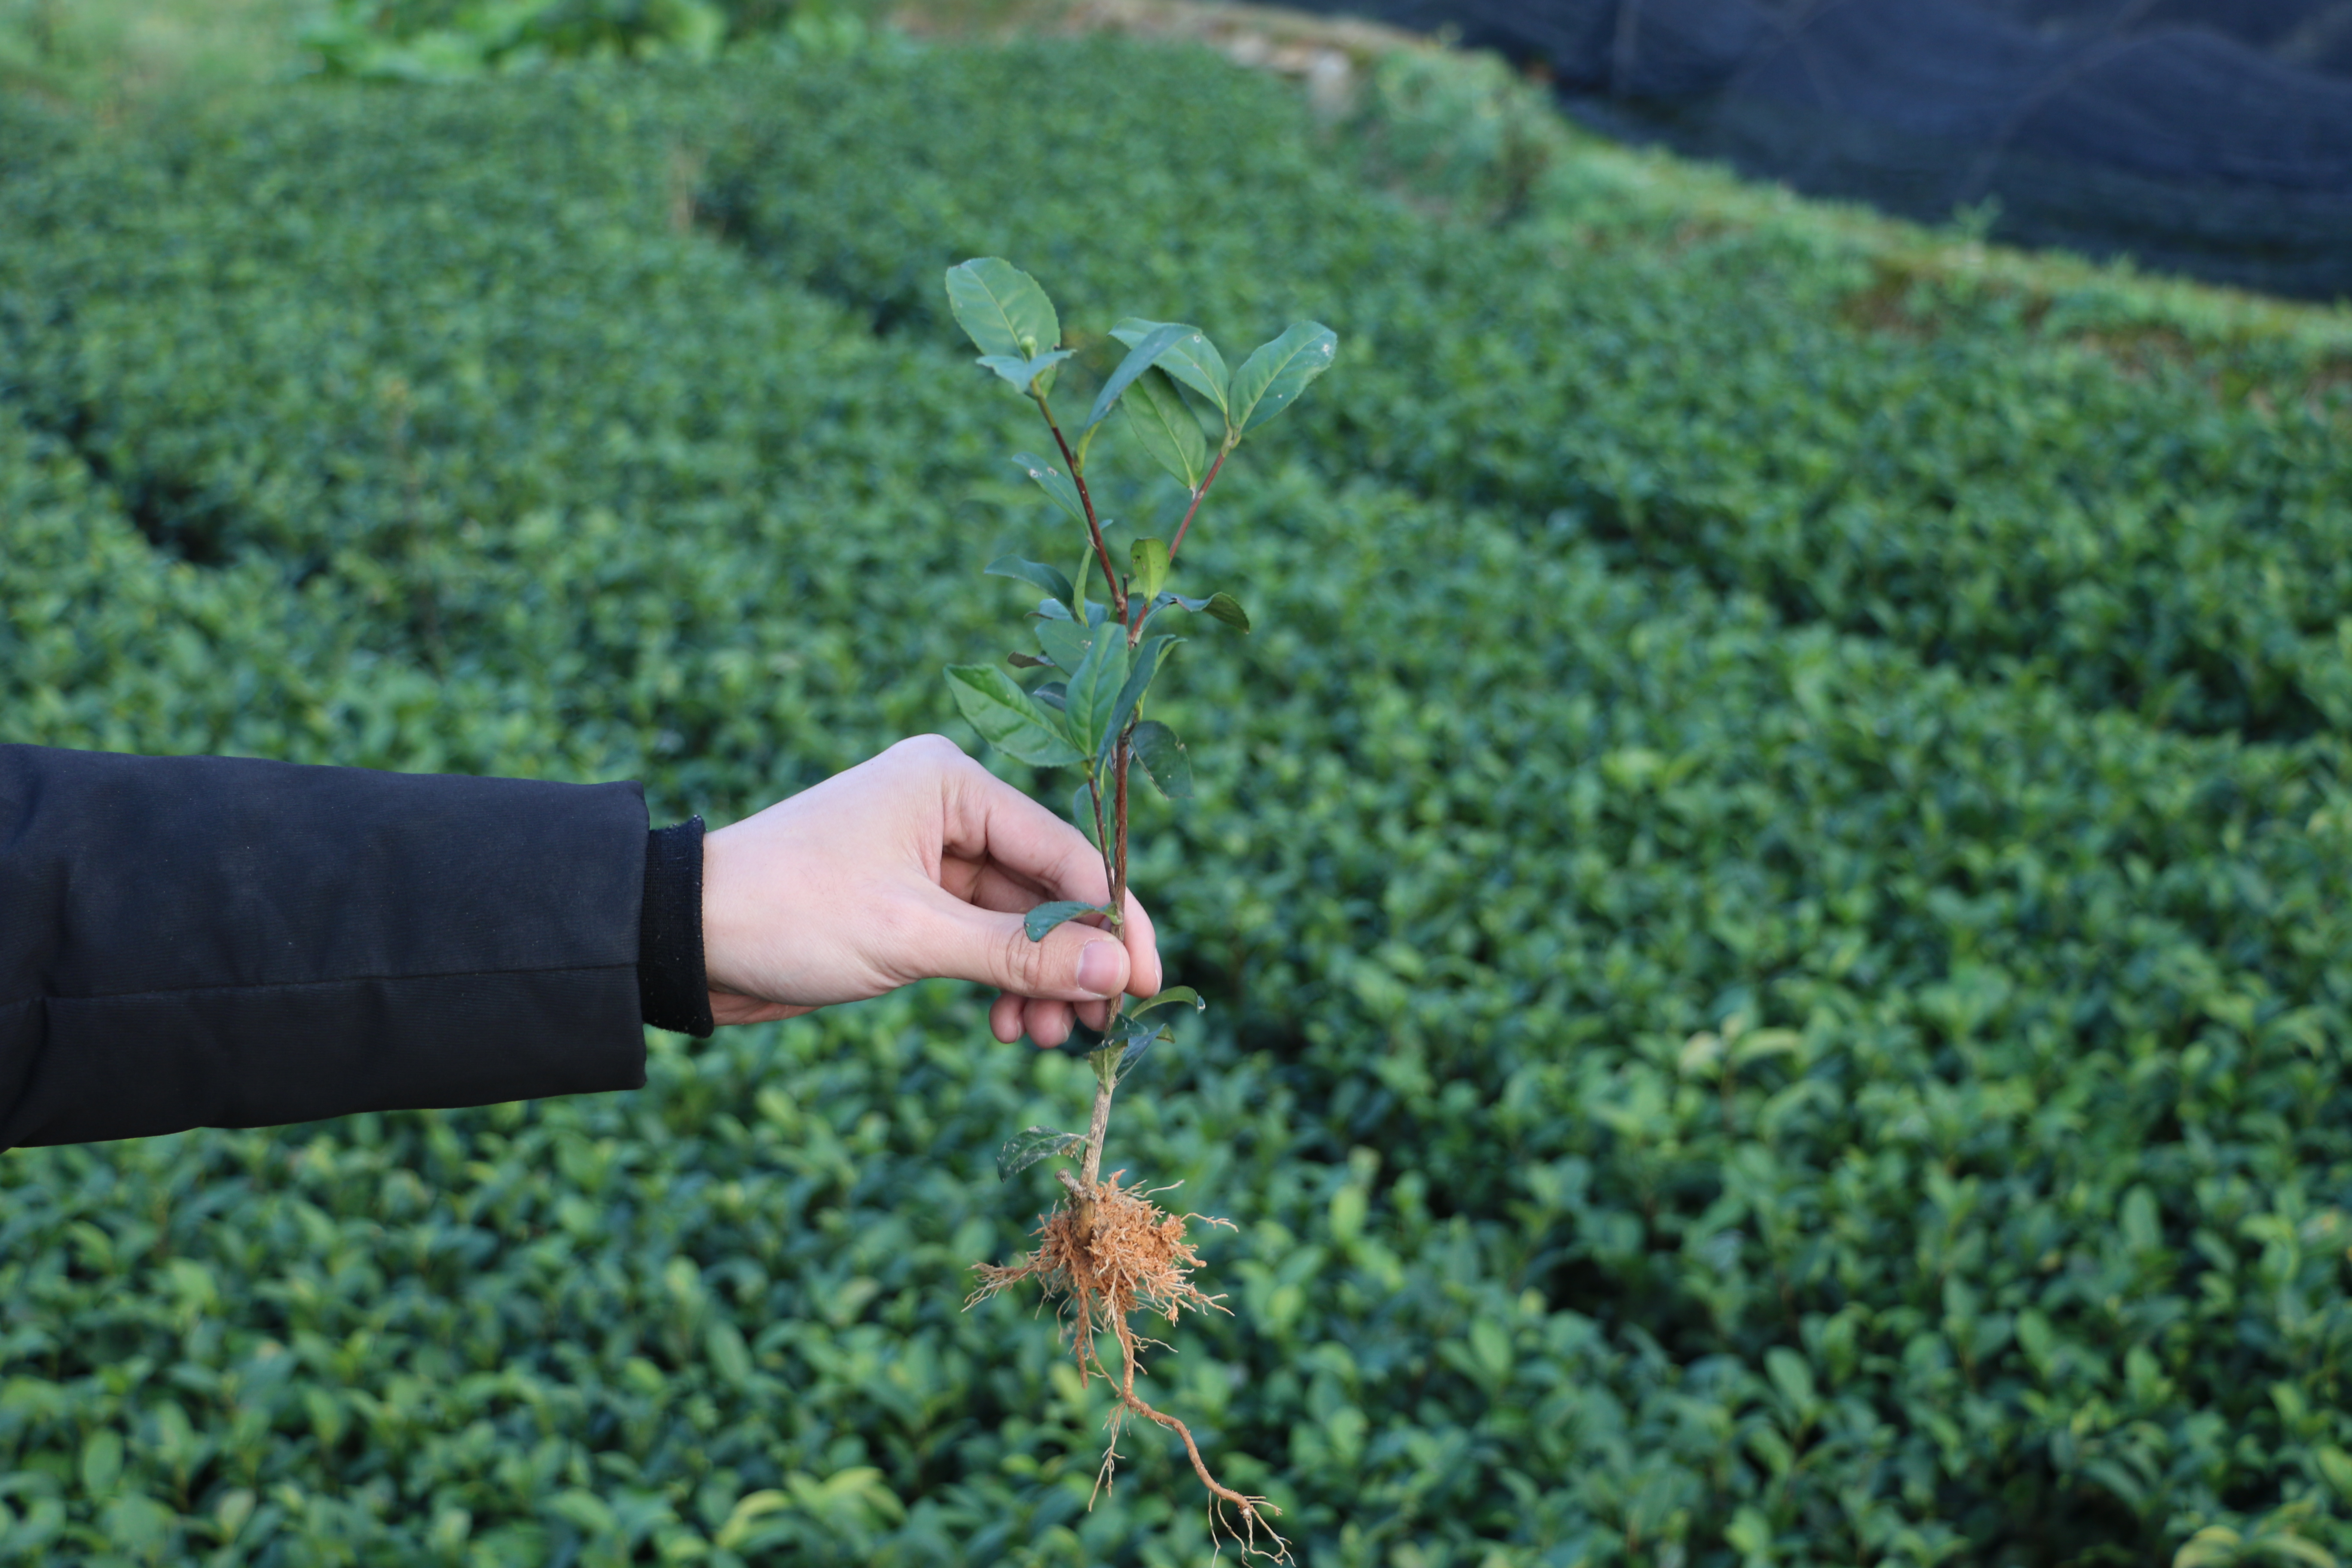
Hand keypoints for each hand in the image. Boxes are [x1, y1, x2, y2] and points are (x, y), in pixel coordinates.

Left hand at [698, 734, 1161, 1045]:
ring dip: (1039, 983)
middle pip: (1048, 890)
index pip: (1065, 852)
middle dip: (1074, 961)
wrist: (682, 937)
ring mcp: (929, 854)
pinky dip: (1000, 983)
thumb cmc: (790, 913)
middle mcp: (947, 807)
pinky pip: (982, 940)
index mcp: (951, 783)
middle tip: (1098, 1027)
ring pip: (1018, 923)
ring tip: (1044, 1039)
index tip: (1147, 985)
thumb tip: (1118, 970)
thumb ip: (1018, 956)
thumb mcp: (912, 937)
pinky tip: (1006, 1026)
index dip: (1115, 921)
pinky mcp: (910, 899)